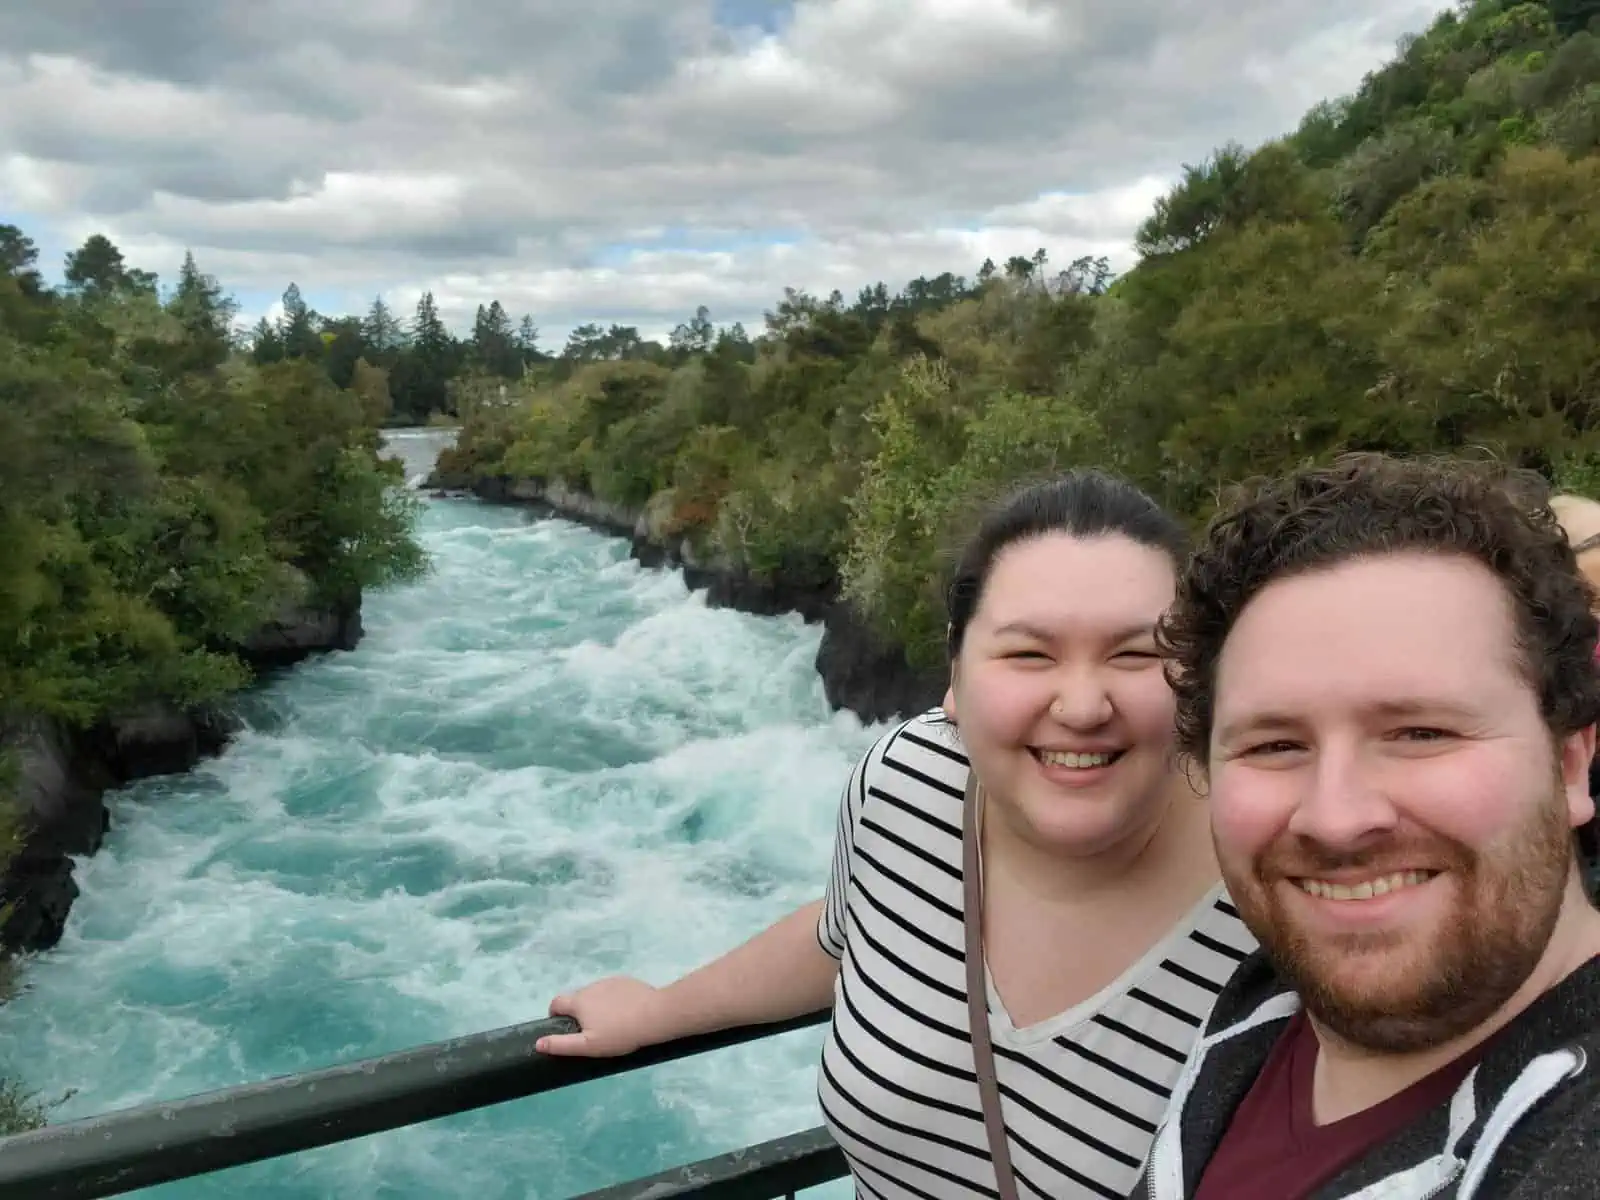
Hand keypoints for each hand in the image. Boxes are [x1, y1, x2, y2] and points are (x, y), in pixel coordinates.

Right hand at [537, 976, 669, 1056]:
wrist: (655, 1016)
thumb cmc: (619, 1034)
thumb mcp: (588, 1045)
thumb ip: (562, 1044)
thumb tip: (538, 1043)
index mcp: (579, 1001)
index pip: (556, 1002)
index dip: (555, 1014)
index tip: (565, 1028)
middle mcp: (591, 986)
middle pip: (577, 998)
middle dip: (579, 1012)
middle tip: (592, 1031)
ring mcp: (610, 981)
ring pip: (595, 994)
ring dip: (596, 1005)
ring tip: (612, 1023)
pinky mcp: (627, 981)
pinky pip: (613, 990)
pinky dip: (613, 1000)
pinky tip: (626, 1013)